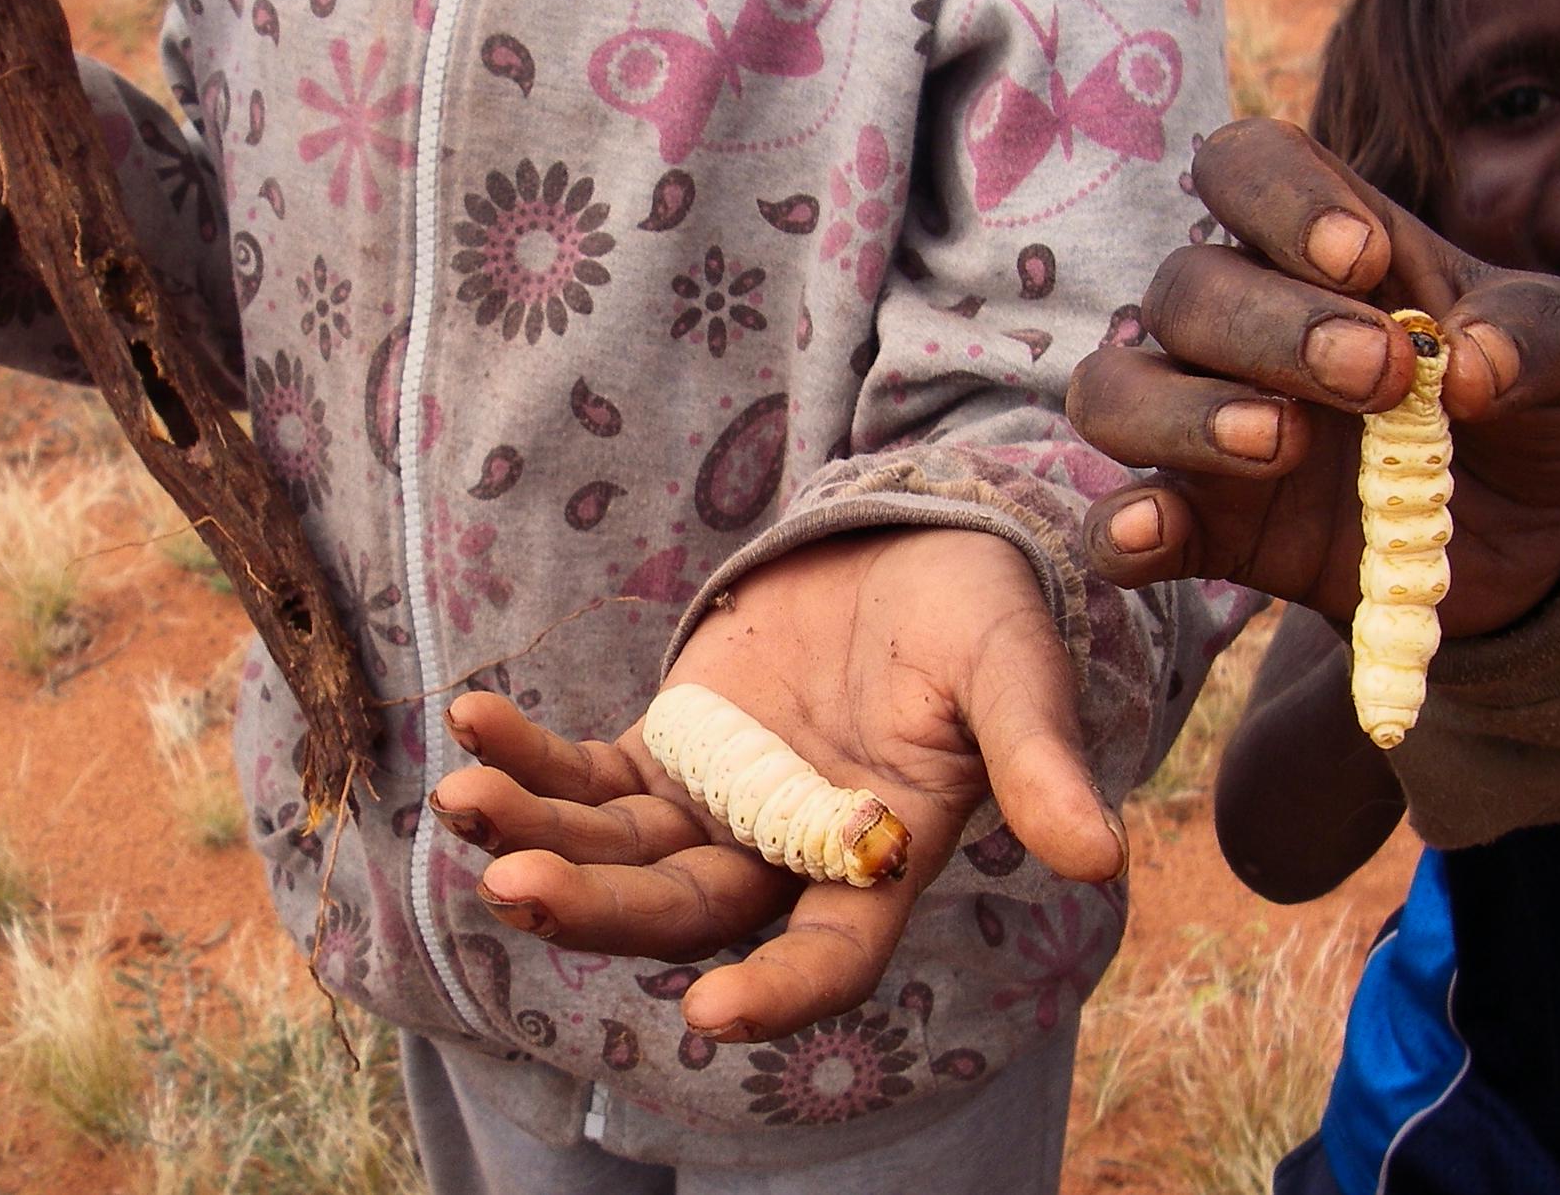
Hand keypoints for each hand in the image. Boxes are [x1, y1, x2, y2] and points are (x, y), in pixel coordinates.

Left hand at [428, 527, 1126, 1041]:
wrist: (917, 545)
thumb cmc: (981, 614)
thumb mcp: (1012, 673)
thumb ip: (1037, 760)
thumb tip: (1101, 856)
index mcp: (878, 861)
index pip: (829, 955)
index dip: (777, 994)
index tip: (706, 1015)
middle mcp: (786, 855)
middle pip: (686, 913)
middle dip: (601, 910)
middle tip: (515, 889)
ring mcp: (717, 806)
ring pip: (617, 854)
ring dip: (535, 837)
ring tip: (458, 801)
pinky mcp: (669, 751)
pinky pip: (586, 776)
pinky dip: (528, 759)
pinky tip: (469, 722)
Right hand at [1065, 118, 1559, 636]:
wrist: (1546, 534)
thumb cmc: (1535, 401)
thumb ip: (1532, 338)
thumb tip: (1468, 367)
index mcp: (1320, 248)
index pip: (1242, 168)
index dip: (1279, 199)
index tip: (1363, 260)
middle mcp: (1238, 326)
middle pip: (1185, 290)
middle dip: (1273, 329)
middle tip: (1379, 375)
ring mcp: (1205, 428)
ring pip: (1116, 393)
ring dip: (1184, 413)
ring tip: (1281, 446)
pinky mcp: (1203, 531)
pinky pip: (1115, 527)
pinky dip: (1121, 529)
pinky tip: (1152, 534)